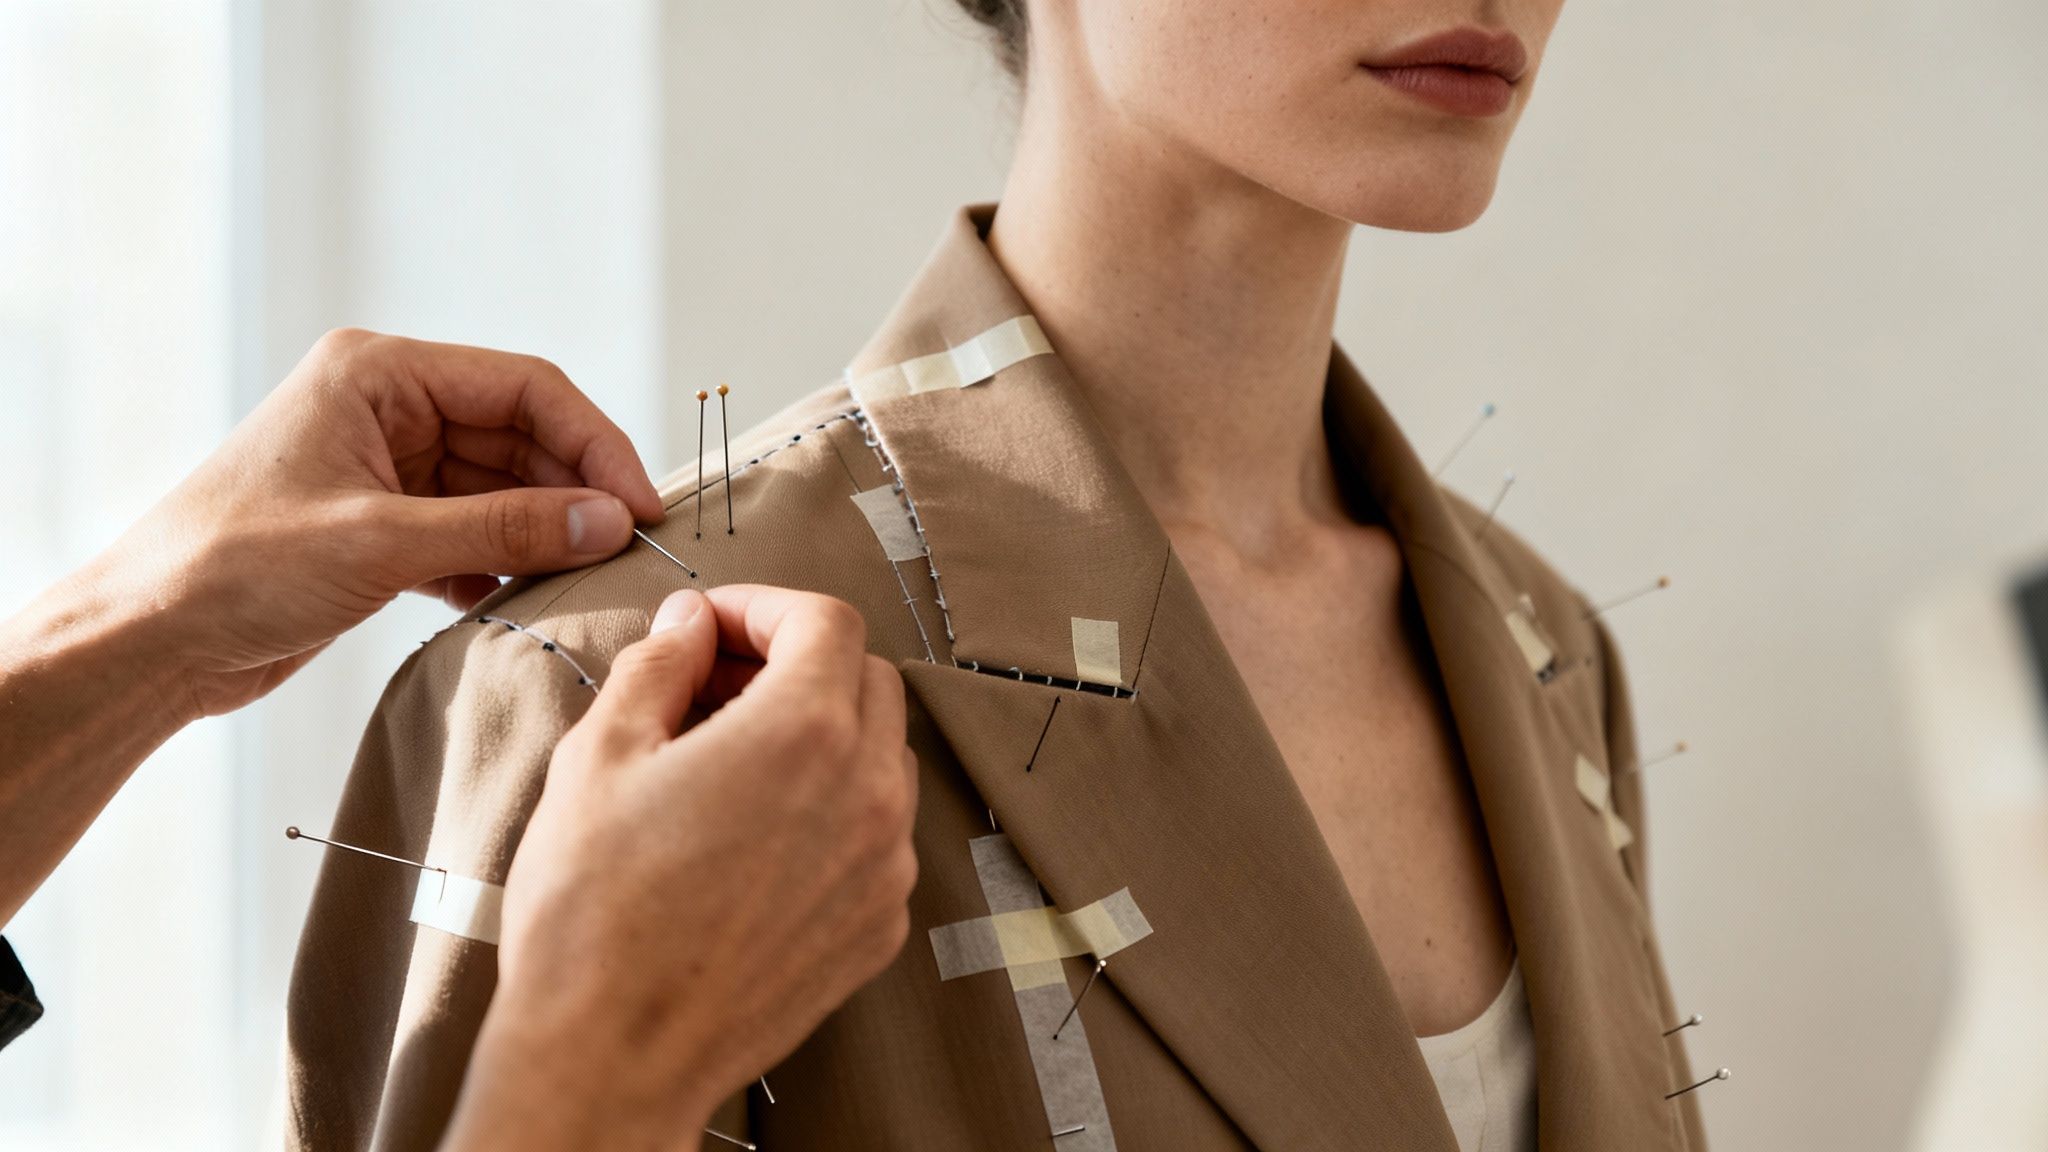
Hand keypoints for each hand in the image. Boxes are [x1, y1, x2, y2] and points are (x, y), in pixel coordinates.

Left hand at [96, 327, 664, 717]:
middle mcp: (387, 407)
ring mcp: (386, 468)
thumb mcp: (382, 544)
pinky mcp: (383, 527)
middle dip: (575, 491)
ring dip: (542, 533)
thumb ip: (503, 528)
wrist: (148, 642)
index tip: (641, 504)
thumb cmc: (234, 569)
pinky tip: (524, 597)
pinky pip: (473, 531)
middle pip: (521, 436)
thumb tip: (607, 520)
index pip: (524, 387)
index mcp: (378, 373)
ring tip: (585, 579)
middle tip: (629, 549)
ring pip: (501, 488)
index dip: (595, 442)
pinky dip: (503, 563)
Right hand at [444, 587, 918, 1150]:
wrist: (613, 1056)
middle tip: (713, 685)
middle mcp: (870, 792)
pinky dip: (831, 809)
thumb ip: (659, 665)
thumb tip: (691, 623)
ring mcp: (886, 865)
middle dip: (797, 662)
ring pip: (881, 756)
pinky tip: (753, 835)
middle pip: (868, 679)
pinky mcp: (881, 924)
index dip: (765, 607)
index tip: (711, 626)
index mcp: (806, 732)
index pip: (827, 621)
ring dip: (820, 734)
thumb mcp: (600, 756)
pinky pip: (877, 834)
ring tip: (727, 760)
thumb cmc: (592, 909)